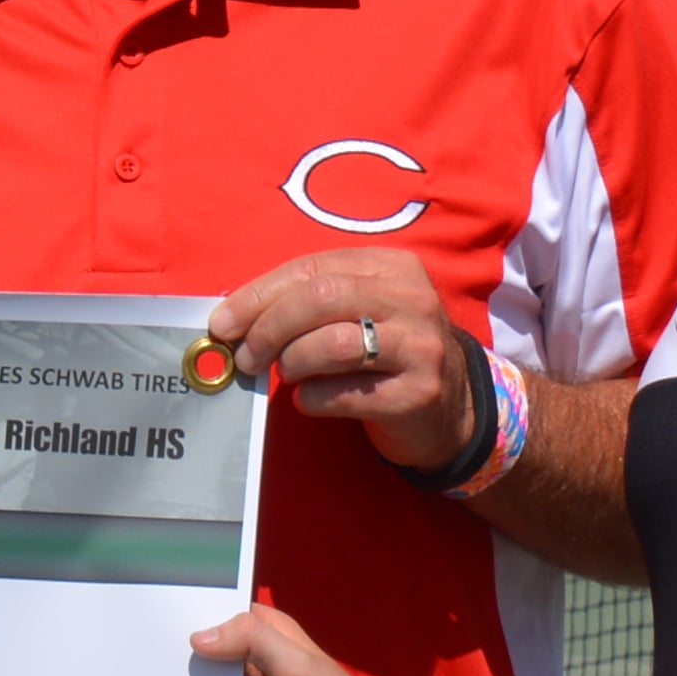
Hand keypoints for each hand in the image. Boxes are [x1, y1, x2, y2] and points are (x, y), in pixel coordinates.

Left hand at [204, 248, 502, 479]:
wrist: (454, 409)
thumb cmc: (386, 354)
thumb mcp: (359, 311)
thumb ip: (307, 303)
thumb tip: (232, 319)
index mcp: (393, 267)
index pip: (312, 268)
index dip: (259, 295)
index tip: (222, 323)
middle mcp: (412, 299)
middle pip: (321, 298)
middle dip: (269, 327)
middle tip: (244, 356)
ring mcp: (421, 346)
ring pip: (334, 343)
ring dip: (291, 361)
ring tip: (283, 373)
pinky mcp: (418, 393)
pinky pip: (345, 393)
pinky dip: (313, 398)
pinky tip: (309, 400)